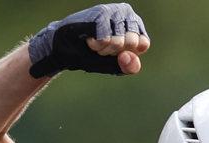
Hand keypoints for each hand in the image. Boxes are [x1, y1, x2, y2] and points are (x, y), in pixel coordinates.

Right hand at [28, 4, 150, 77]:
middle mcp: (126, 12)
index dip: (126, 53)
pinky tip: (88, 38)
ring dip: (104, 49)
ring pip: (119, 42)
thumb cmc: (93, 55)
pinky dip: (96, 45)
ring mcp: (113, 10)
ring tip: (95, 42)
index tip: (115, 50)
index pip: (142, 44)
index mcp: (135, 24)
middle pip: (131, 43)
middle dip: (114, 51)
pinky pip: (105, 39)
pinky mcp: (100, 13)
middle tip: (102, 46)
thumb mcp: (116, 66)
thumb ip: (130, 66)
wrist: (66, 51)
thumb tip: (130, 56)